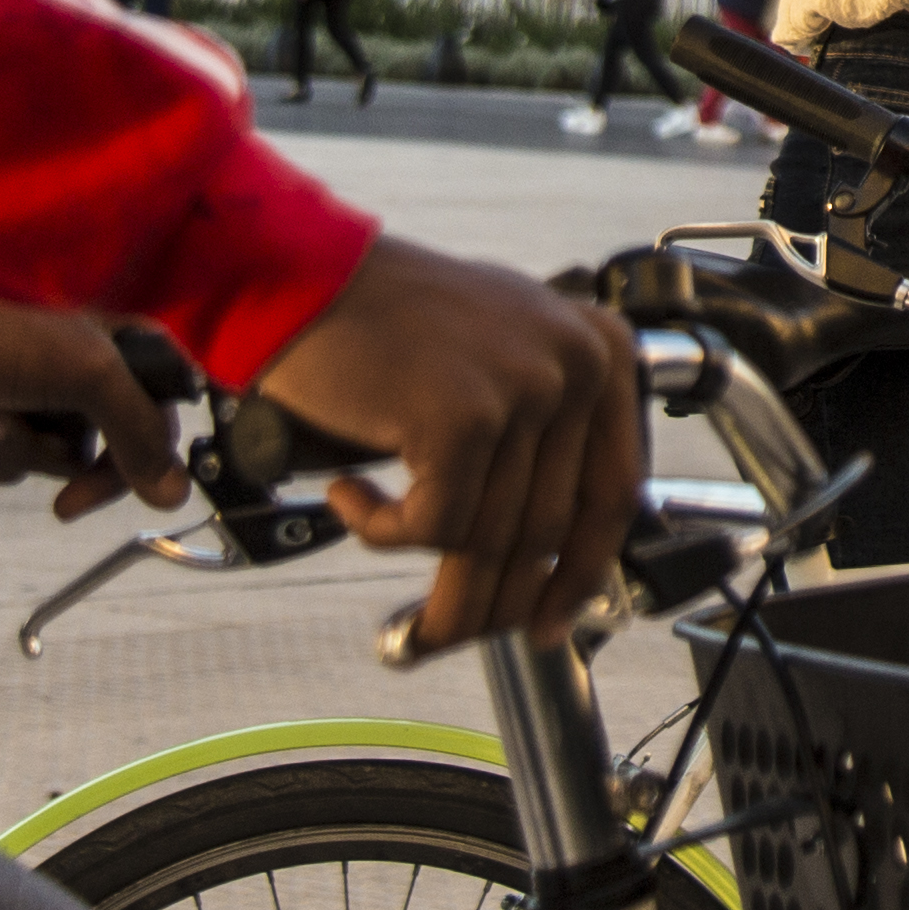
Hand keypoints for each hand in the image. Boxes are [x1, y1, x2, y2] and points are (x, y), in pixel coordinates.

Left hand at [0, 296, 187, 520]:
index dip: (109, 478)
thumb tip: (177, 494)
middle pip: (64, 461)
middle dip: (15, 449)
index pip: (143, 440)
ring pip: (5, 467)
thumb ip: (138, 430)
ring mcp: (10, 400)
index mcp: (109, 364)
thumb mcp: (86, 377)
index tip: (68, 503)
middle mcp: (65, 384)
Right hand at [252, 236, 646, 653]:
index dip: (579, 574)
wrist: (294, 275)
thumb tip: (549, 553)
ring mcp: (524, 386)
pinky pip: (433, 527)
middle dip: (495, 601)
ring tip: (390, 571)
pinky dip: (383, 532)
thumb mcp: (495, 359)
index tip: (547, 625)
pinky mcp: (463, 416)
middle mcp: (576, 363)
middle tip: (441, 633)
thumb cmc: (381, 321)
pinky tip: (352, 500)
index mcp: (599, 349)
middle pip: (550, 528)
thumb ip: (537, 436)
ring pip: (490, 538)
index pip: (614, 492)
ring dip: (436, 586)